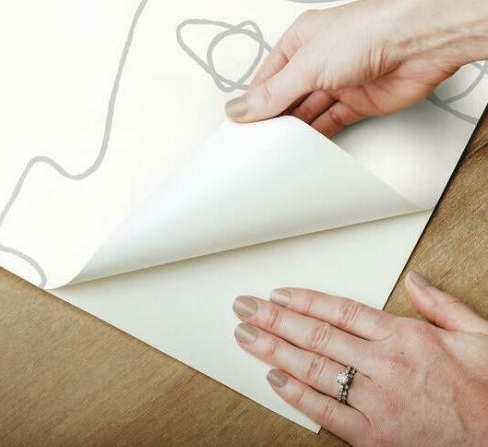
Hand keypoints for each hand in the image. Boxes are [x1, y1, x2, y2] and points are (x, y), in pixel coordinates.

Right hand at [225, 0, 487, 136]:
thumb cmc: (366, 33)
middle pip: (287, 97)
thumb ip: (273, 93)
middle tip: (257, 144)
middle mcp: (317, 61)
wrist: (418, 42)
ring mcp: (338, 82)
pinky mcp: (359, 102)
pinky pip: (332, 122)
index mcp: (299, 42)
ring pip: (309, 112)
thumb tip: (238, 109)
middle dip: (274, 118)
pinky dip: (319, 135)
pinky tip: (305, 148)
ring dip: (296, 129)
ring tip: (277, 150)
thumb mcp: (306, 65)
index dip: (253, 103)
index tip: (240, 128)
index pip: (267, 79)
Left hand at [232, 271, 487, 445]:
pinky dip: (298, 396)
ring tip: (246, 336)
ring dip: (274, 350)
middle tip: (245, 308)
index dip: (304, 300)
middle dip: (275, 319)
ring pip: (314, 368)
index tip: (277, 293)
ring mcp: (378, 400)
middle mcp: (385, 364)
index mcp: (404, 336)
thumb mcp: (476, 334)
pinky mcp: (375, 436)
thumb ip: (439, 303)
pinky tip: (274, 379)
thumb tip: (415, 278)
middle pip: (317, 334)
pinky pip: (328, 412)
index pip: (340, 310)